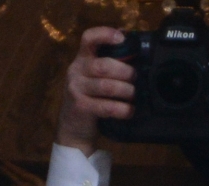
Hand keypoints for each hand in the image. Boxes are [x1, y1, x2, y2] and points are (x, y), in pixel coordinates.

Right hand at [56, 27, 134, 155]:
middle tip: (136, 78)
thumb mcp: (94, 77)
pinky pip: (106, 107)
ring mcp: (76, 89)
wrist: (72, 127)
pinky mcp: (80, 107)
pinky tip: (130, 110)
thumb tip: (133, 46)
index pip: (88, 38)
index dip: (104, 34)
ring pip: (106, 86)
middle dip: (125, 72)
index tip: (122, 38)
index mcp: (81, 59)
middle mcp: (76, 71)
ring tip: (135, 95)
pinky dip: (122, 109)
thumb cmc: (90, 98)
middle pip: (102, 65)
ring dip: (126, 91)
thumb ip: (109, 63)